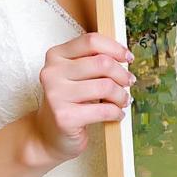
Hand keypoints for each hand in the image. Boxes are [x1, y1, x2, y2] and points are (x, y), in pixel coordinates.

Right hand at [30, 33, 132, 164]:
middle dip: (122, 74)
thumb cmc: (68, 102)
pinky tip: (117, 114)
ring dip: (121, 95)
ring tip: (123, 100)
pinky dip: (116, 112)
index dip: (115, 48)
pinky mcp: (64, 117)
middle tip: (129, 82)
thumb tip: (124, 57)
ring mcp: (56, 95)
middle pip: (102, 62)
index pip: (91, 41)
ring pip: (105, 86)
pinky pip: (103, 110)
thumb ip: (93, 61)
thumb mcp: (76, 75)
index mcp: (56, 55)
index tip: (127, 57)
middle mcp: (52, 73)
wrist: (47, 135)